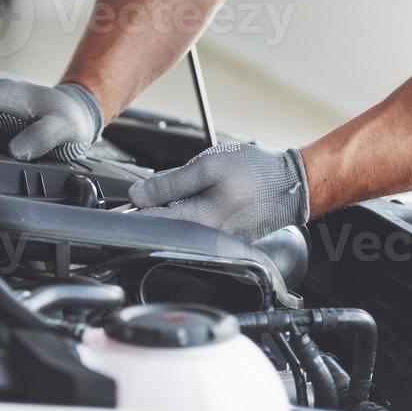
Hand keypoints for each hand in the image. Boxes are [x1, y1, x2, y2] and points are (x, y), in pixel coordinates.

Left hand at [130, 143, 309, 241]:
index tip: (119, 203)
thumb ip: (170, 182)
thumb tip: (137, 196)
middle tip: (151, 192)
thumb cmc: (255, 173)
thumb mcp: (209, 166)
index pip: (148, 223)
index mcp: (196, 221)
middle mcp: (203, 240)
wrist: (292, 186)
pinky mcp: (223, 242)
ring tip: (184, 193)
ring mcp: (214, 244)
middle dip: (151, 210)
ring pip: (177, 229)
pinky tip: (199, 201)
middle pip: (162, 228)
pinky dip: (188, 216)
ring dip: (171, 213)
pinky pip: (194, 230)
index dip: (129, 212)